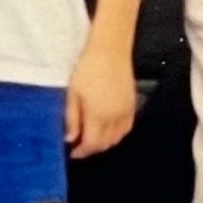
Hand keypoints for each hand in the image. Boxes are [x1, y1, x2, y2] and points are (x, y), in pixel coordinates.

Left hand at [65, 44, 137, 158]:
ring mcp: (126, 111)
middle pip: (105, 144)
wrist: (110, 50)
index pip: (92, 144)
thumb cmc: (88, 68)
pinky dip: (118, 134)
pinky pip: (127, 127)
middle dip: (92, 149)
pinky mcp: (132, 104)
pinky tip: (109, 129)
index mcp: (98, 115)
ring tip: (93, 137)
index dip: (82, 152)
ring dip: (105, 142)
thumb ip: (72, 118)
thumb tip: (70, 138)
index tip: (73, 152)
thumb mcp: (73, 93)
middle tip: (81, 145)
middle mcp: (115, 117)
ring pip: (118, 138)